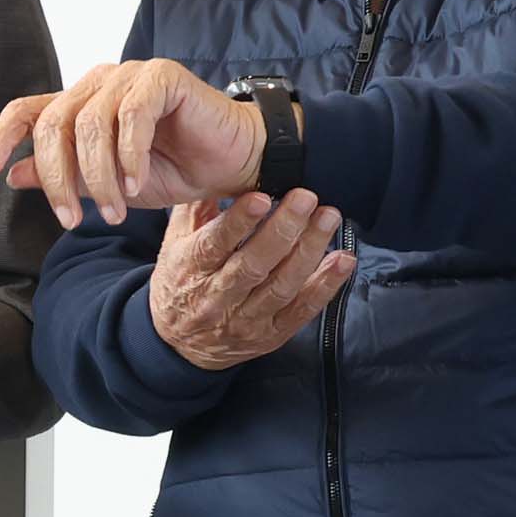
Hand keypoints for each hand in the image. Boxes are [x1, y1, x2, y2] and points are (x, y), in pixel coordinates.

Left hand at [0, 59, 259, 227]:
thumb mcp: (107, 186)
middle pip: (53, 124)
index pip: (24, 111)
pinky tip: (138, 184)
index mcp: (78, 105)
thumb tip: (12, 175)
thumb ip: (63, 177)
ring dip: (99, 177)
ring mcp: (129, 75)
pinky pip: (132, 115)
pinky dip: (130, 156)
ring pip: (91, 124)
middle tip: (72, 220)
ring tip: (116, 211)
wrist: (230, 163)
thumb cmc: (171, 170)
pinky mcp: (162, 76)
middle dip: (57, 178)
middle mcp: (98, 83)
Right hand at [146, 191, 350, 371]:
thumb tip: (218, 171)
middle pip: (253, 264)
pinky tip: (342, 260)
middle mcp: (217, 297)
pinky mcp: (270, 335)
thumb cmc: (179, 284)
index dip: (238, 222)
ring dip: (309, 250)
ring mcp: (246, 319)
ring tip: (328, 219)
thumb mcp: (173, 244)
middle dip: (284, 229)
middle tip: (306, 199)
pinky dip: (326, 285)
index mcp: (190, 269)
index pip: (214, 244)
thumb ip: (195, 209)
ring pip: (281, 285)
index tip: (260, 197)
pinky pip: (302, 310)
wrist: (178, 345)